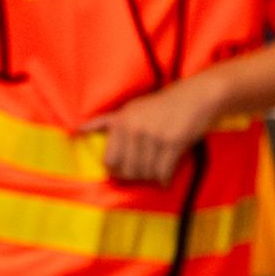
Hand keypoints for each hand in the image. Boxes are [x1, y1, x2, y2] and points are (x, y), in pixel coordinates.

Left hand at [82, 77, 222, 183]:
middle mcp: (134, 129)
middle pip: (127, 170)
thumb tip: (77, 130)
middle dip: (136, 176)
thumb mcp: (131, 108)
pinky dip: (165, 179)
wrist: (197, 96)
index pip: (110, 161)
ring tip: (157, 171)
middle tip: (144, 173)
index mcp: (121, 121)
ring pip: (146, 173)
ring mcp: (154, 136)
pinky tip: (167, 177)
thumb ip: (105, 122)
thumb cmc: (163, 103)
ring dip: (152, 177)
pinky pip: (163, 173)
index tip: (127, 170)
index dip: (118, 170)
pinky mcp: (173, 143)